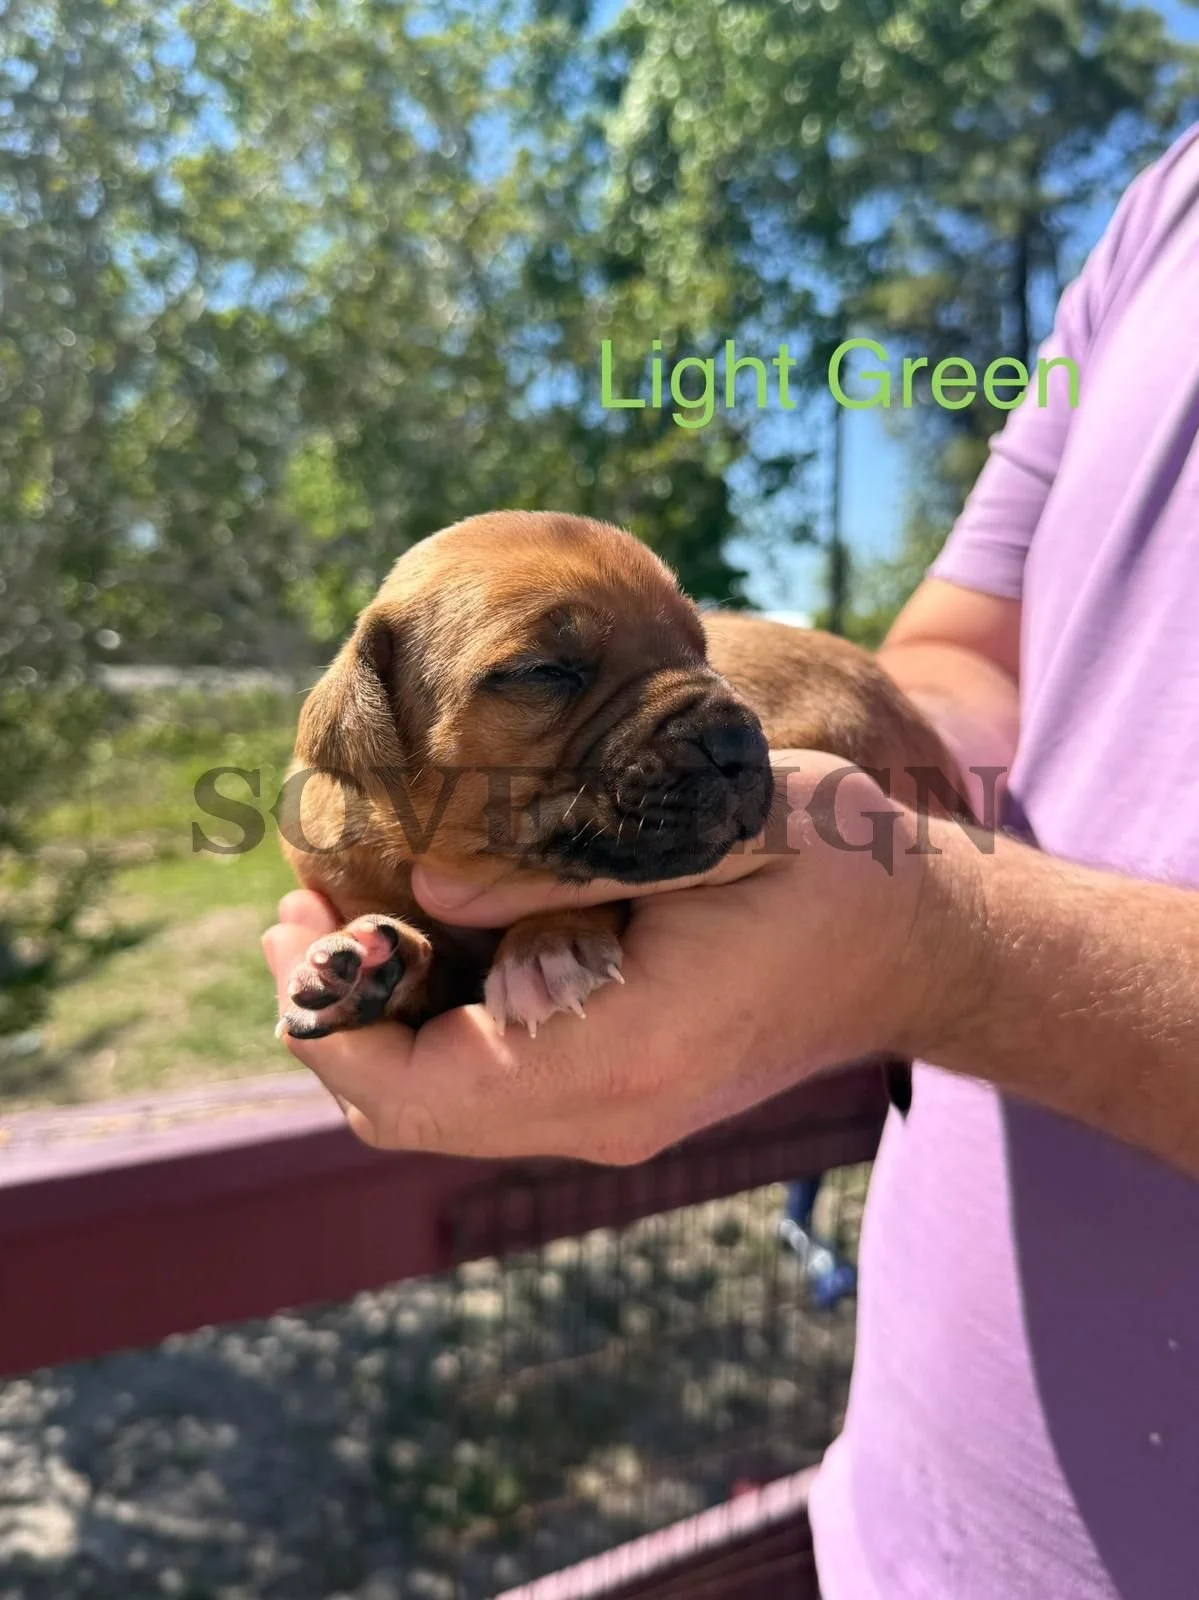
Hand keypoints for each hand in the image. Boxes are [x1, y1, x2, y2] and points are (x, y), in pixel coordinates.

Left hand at [262, 751, 964, 1161]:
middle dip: (335, 1015)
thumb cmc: (832, 866)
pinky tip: (428, 931)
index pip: (415, 1090)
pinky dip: (432, 1020)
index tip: (300, 914)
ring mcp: (615, 1115)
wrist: (918, 945)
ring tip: (347, 907)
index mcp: (624, 1053)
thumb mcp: (710, 825)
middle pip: (409, 1111)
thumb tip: (426, 885)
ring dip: (380, 1016)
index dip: (329, 1013)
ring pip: (441, 1105)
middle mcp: (609, 1113)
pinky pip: (488, 1084)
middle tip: (303, 904)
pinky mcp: (621, 1092)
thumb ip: (568, 858)